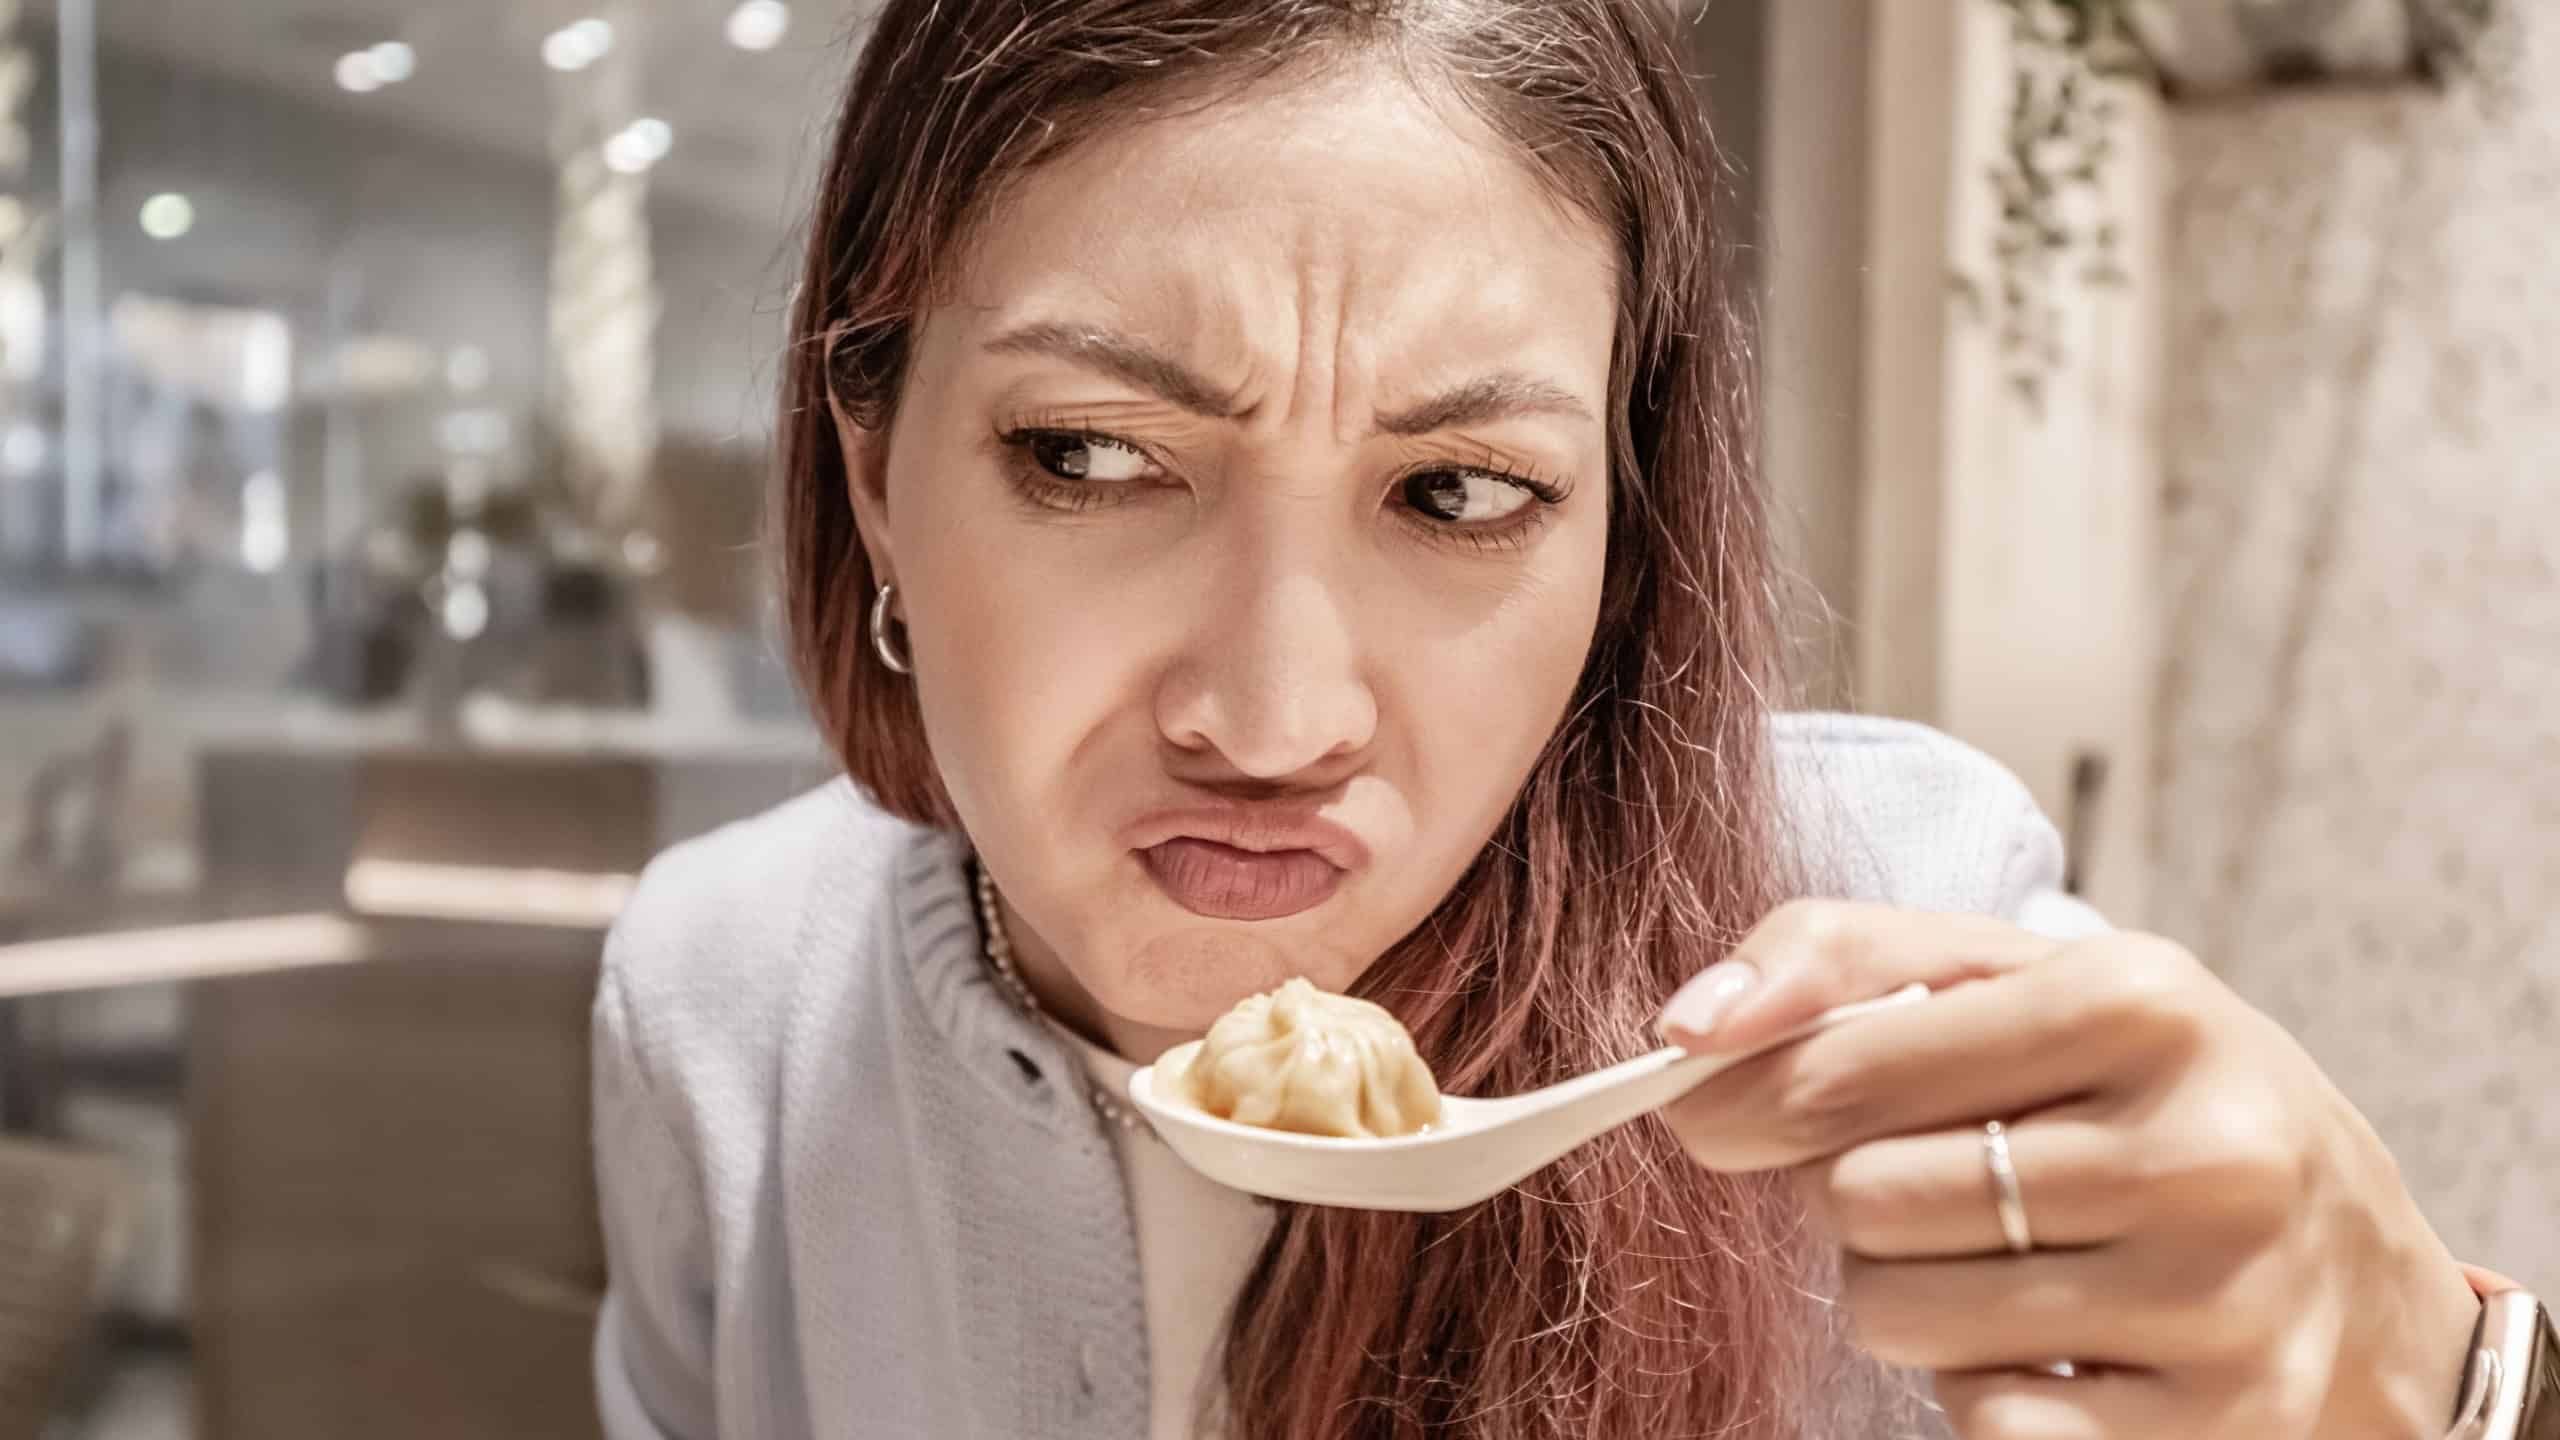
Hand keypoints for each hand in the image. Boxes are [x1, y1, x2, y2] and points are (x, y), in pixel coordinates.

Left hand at [1655, 900, 2481, 1439]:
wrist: (2364, 1276)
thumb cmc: (2147, 1097)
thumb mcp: (2021, 981)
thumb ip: (1833, 960)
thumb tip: (1683, 1032)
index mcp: (2142, 1001)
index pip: (1840, 1069)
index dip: (1750, 1098)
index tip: (1723, 1107)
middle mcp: (2197, 1150)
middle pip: (1858, 1202)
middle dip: (1855, 1197)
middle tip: (1940, 1180)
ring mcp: (2216, 1305)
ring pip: (1898, 1316)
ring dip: (1907, 1292)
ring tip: (2003, 1253)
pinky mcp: (2214, 1431)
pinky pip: (1982, 1422)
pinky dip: (1983, 1383)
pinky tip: (2060, 1337)